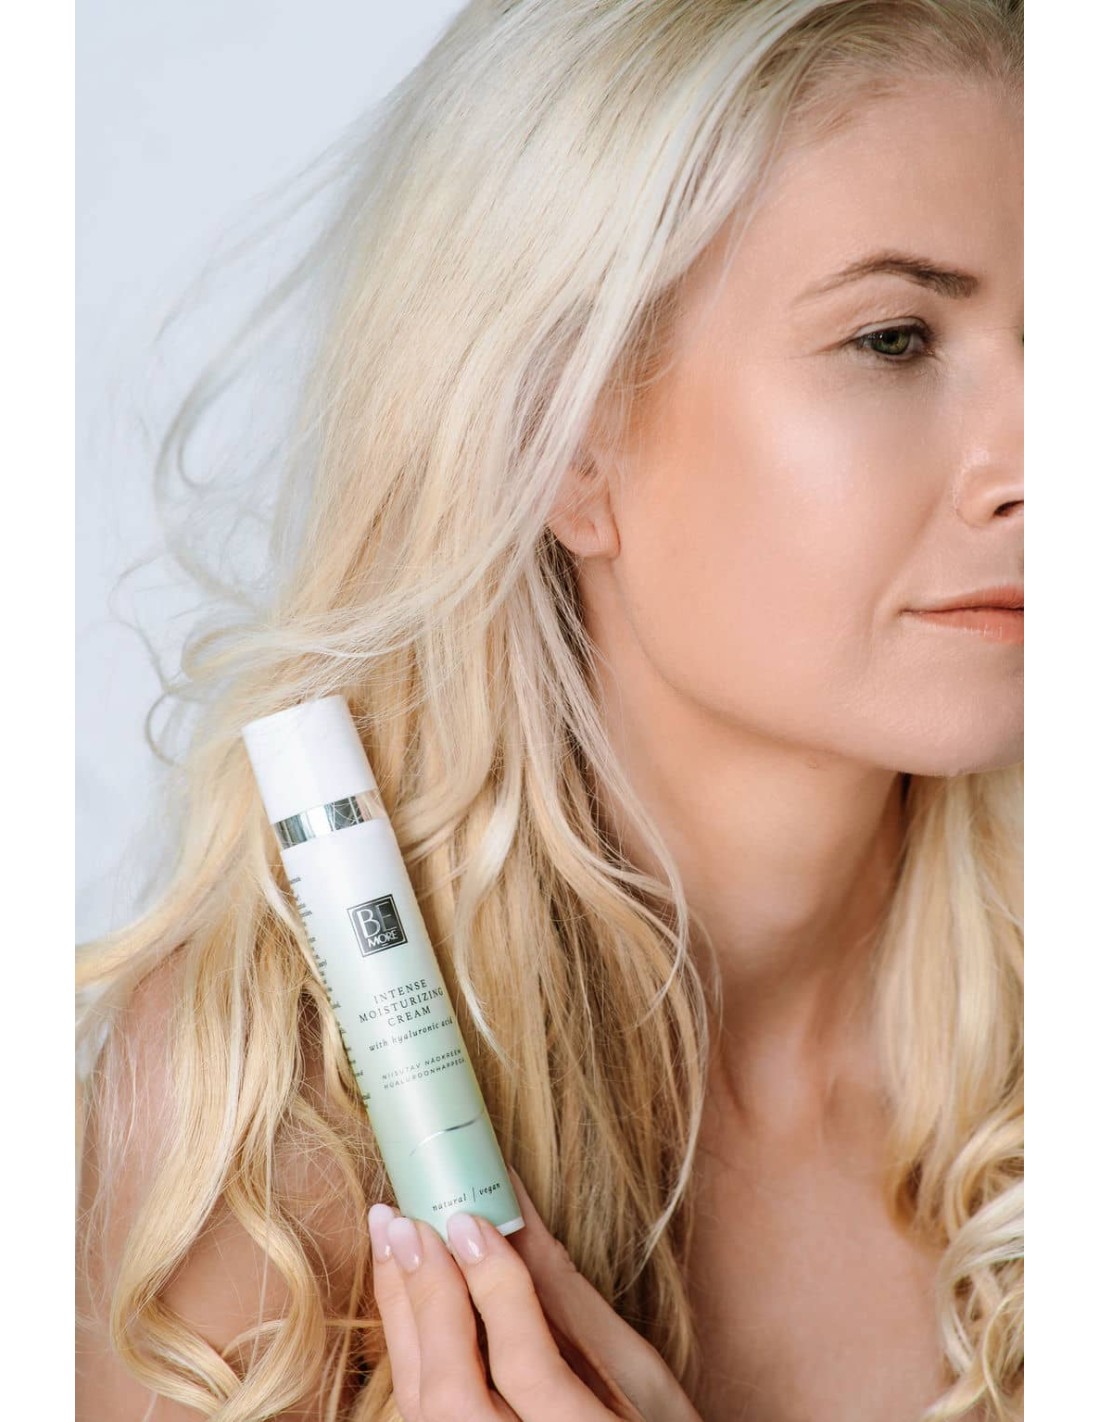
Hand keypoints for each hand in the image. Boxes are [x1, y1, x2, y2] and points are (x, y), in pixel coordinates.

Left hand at [368, 1165, 702, 1420]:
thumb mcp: (640, 1374)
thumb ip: (570, 1301)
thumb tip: (516, 1210)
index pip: (526, 1372)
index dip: (495, 1292)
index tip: (473, 1221)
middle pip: (453, 1398)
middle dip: (427, 1301)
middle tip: (404, 1219)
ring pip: (425, 1410)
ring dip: (404, 1319)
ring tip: (391, 1239)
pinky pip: (425, 1415)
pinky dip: (410, 1349)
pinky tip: (404, 1295)